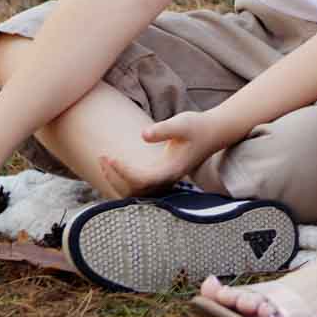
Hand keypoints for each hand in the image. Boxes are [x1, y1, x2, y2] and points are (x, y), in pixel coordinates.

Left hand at [98, 110, 228, 197]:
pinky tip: (114, 167)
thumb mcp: (182, 123)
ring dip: (116, 181)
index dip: (122, 171)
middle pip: (134, 191)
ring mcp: (164, 180)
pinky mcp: (162, 176)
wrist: (214, 131)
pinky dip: (123, 181)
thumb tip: (143, 135)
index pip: (141, 179)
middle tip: (102, 157)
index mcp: (171, 171)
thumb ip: (163, 129)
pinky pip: (138, 187)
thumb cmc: (198, 126)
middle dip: (114, 177)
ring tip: (104, 161)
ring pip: (135, 193)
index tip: (109, 156)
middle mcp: (167, 180)